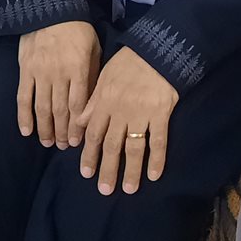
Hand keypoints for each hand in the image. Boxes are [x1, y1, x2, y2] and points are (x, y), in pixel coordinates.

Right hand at [17, 20, 100, 149]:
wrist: (50, 9)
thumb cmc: (77, 29)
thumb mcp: (93, 48)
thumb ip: (92, 74)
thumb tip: (93, 101)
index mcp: (78, 69)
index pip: (77, 105)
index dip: (77, 126)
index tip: (78, 142)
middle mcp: (58, 75)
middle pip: (60, 110)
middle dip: (63, 132)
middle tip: (65, 147)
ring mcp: (40, 74)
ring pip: (42, 108)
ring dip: (45, 128)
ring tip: (49, 143)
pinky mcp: (25, 71)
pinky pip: (23, 97)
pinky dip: (24, 116)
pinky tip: (27, 131)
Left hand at [78, 46, 178, 195]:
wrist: (157, 50)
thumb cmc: (129, 61)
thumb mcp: (103, 76)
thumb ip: (92, 101)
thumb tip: (80, 123)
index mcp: (105, 102)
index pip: (94, 133)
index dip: (89, 154)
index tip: (86, 173)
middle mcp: (121, 111)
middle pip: (112, 145)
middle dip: (107, 169)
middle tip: (104, 190)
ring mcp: (142, 114)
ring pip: (134, 148)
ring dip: (131, 171)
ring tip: (128, 189)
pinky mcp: (161, 114)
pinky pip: (159, 141)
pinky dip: (157, 159)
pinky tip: (154, 175)